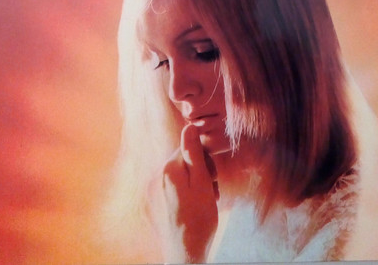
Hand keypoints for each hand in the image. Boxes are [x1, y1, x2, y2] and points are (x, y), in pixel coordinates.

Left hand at [161, 124, 218, 262]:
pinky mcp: (173, 197)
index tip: (212, 174)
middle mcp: (165, 174)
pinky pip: (190, 184)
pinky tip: (206, 202)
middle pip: (192, 158)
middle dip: (207, 170)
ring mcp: (168, 186)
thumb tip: (189, 126)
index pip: (191, 146)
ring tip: (210, 197)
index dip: (206, 157)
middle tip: (212, 187)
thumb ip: (194, 153)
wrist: (188, 250)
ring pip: (194, 171)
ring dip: (206, 181)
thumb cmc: (198, 217)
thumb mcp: (201, 181)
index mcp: (170, 168)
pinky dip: (201, 190)